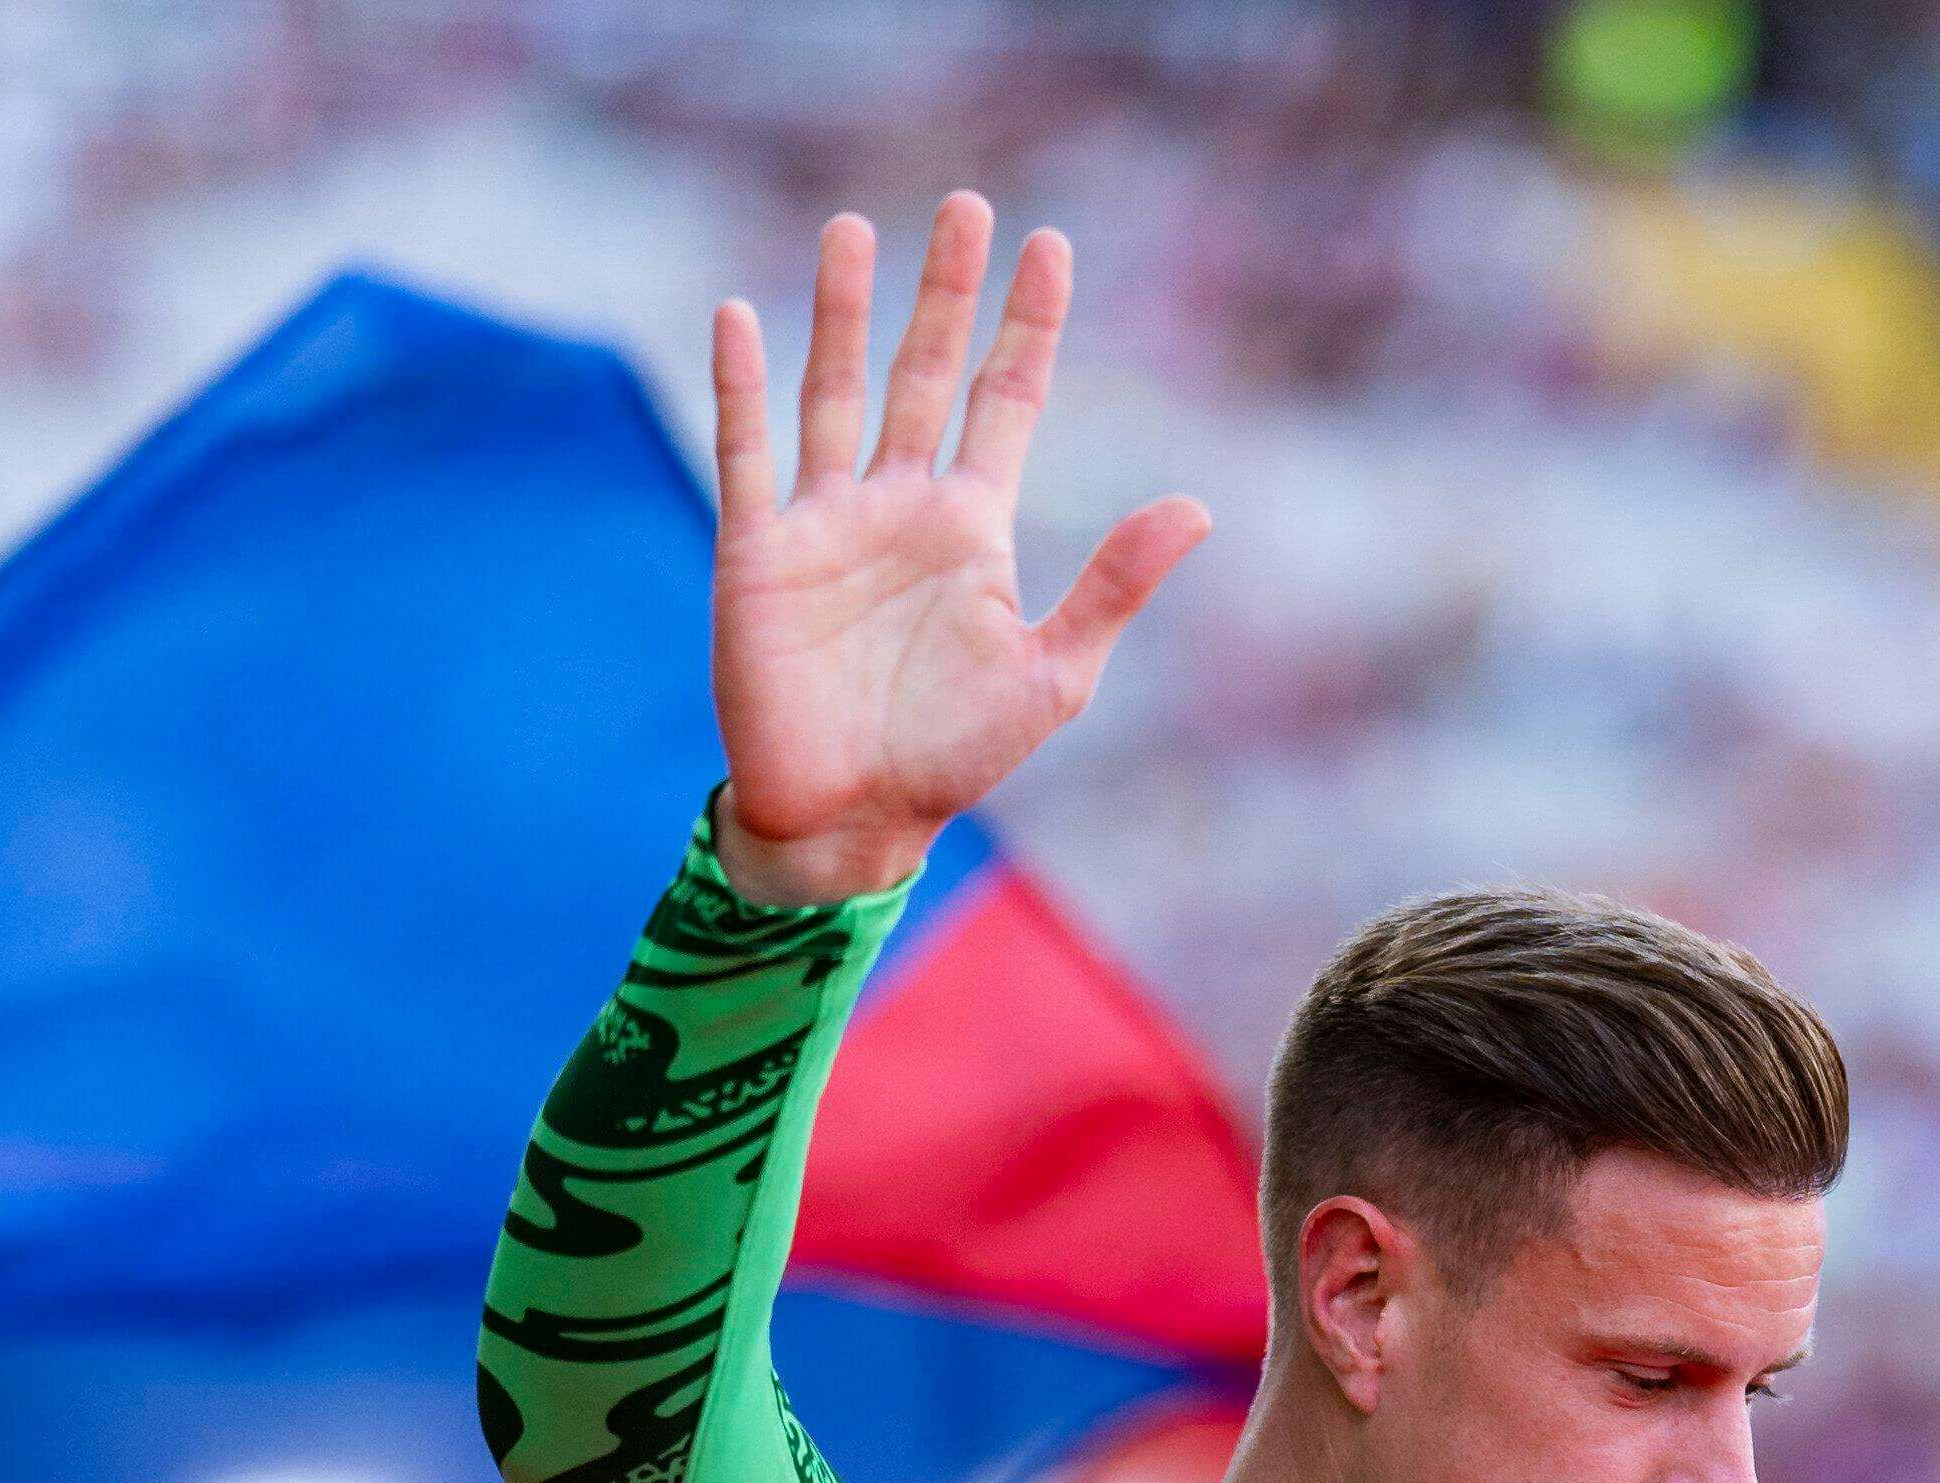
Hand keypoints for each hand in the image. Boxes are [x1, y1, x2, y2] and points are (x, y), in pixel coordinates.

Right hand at [707, 190, 1209, 905]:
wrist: (853, 820)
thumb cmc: (953, 756)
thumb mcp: (1052, 671)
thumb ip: (1114, 585)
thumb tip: (1198, 506)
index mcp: (972, 526)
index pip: (1006, 399)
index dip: (1027, 325)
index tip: (1049, 245)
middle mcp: (900, 504)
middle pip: (927, 371)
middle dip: (945, 292)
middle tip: (966, 204)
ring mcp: (826, 521)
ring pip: (836, 390)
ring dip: (842, 311)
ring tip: (854, 228)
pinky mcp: (759, 552)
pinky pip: (747, 452)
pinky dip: (742, 385)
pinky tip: (741, 316)